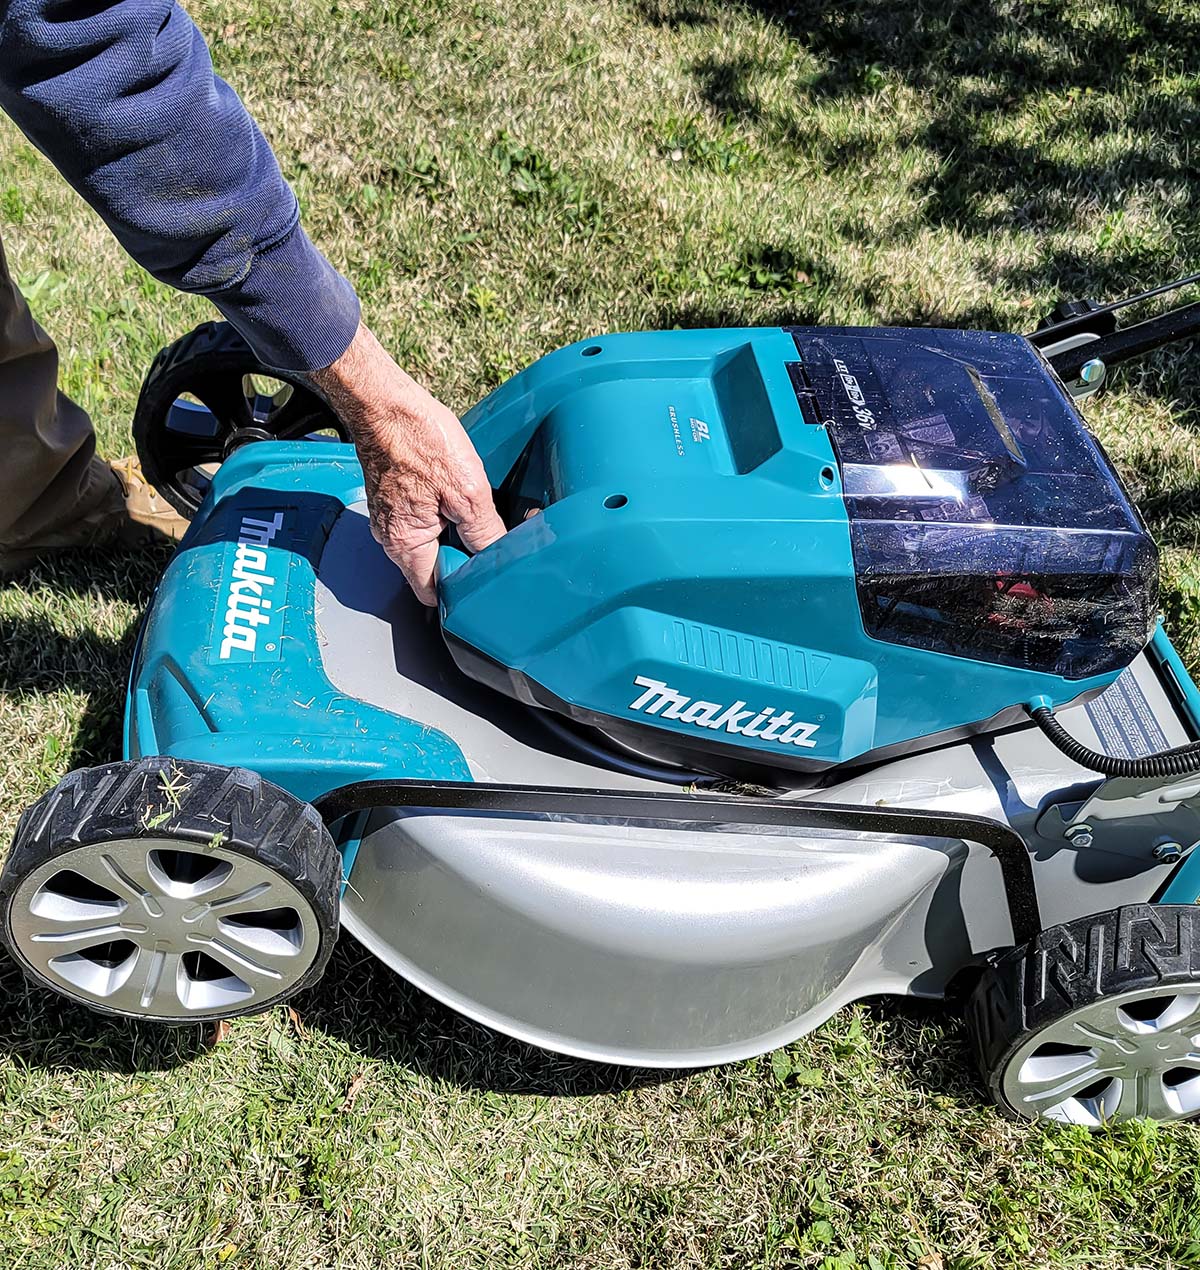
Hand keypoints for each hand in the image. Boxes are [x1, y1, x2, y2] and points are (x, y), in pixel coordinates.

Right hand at [308, 323, 505, 604]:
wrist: (384, 402)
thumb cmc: (418, 439)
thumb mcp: (467, 490)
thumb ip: (484, 532)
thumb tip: (499, 559)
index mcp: (404, 544)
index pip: (433, 592)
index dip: (461, 590)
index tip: (488, 577)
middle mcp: (391, 538)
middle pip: (433, 569)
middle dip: (463, 562)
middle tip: (493, 545)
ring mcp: (391, 518)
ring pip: (431, 544)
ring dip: (457, 537)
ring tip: (480, 519)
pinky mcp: (396, 498)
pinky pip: (424, 521)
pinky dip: (445, 516)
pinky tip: (462, 499)